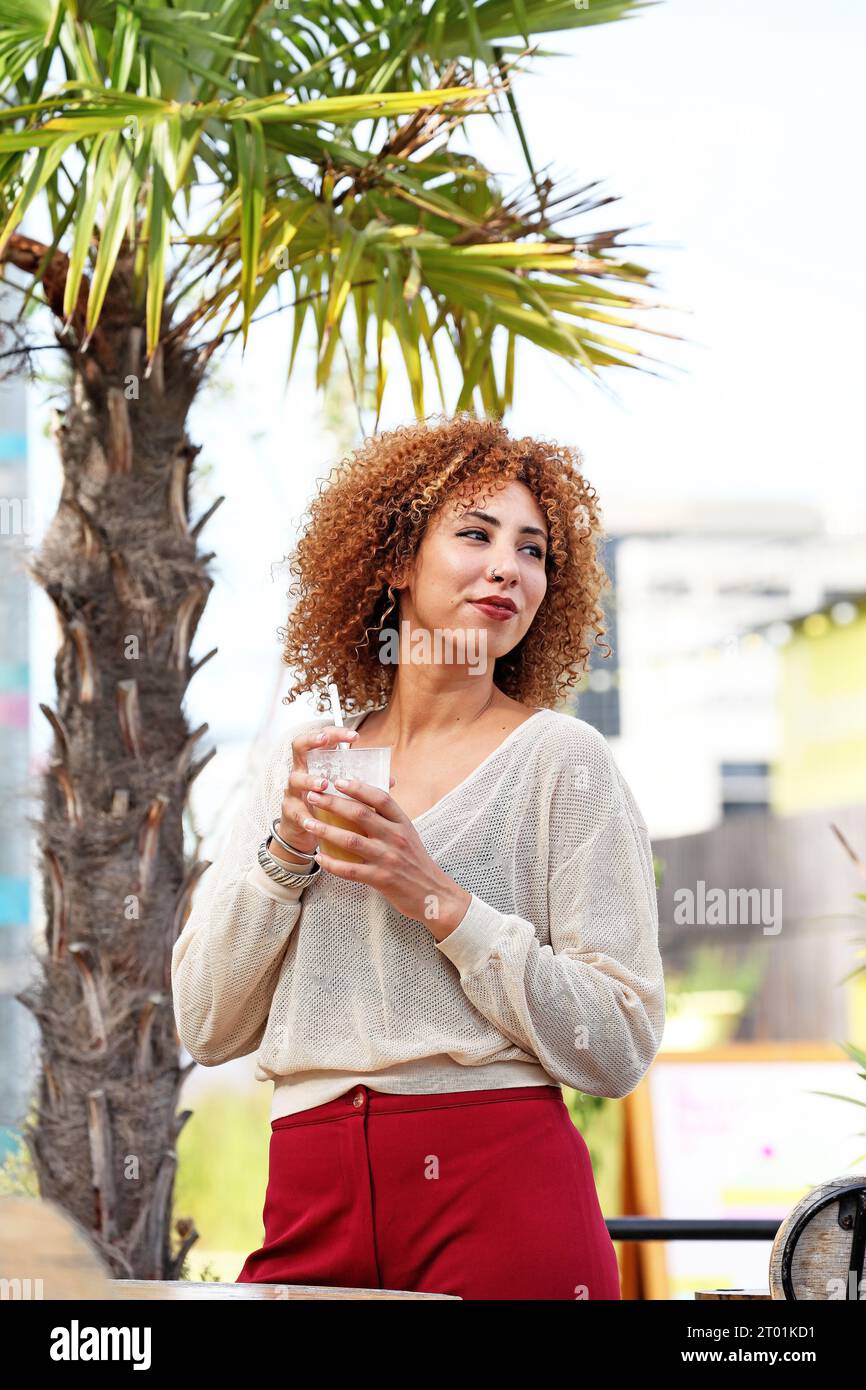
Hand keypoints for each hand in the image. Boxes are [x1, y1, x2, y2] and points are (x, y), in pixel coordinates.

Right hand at [279, 723, 395, 859]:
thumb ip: (363, 783)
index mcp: (317, 762)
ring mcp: (293, 790)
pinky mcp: (289, 811)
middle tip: (324, 740)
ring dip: (309, 780)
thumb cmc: (327, 804)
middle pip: (299, 746)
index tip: (354, 736)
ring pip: (295, 779)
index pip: (322, 738)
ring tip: (323, 784)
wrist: (305, 832)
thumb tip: (390, 781)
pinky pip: (295, 811)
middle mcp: (302, 770)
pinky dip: (304, 816)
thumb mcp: (343, 790)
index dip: (335, 733)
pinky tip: (312, 821)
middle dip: (311, 740)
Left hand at [300, 777, 471, 936]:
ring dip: (325, 830)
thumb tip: (363, 802)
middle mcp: (395, 837)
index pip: (380, 798)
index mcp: (403, 823)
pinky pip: (350, 870)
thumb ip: (388, 820)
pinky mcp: (381, 879)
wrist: (434, 894)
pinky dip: (332, 863)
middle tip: (312, 796)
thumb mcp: (408, 835)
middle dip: (332, 803)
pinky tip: (319, 857)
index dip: (358, 787)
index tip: (338, 780)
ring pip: (350, 840)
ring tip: (307, 823)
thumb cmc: (417, 862)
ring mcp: (388, 858)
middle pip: (360, 814)